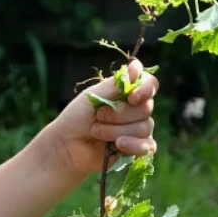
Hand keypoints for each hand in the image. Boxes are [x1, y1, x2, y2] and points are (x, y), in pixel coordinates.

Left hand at [38, 59, 157, 176]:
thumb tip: (137, 67)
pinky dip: (132, 145)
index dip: (145, 89)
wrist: (67, 145)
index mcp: (127, 92)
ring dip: (116, 130)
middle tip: (98, 117)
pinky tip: (118, 145)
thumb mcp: (94, 95)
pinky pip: (147, 146)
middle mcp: (136, 109)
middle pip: (146, 108)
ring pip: (144, 128)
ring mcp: (138, 129)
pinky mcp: (137, 149)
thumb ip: (117, 83)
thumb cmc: (77, 117)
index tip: (131, 97)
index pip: (150, 84)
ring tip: (96, 132)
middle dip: (120, 114)